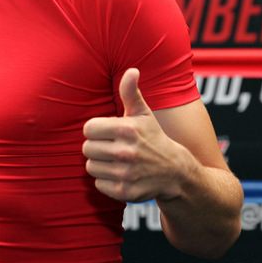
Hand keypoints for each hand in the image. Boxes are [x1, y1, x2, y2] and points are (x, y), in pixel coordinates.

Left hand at [82, 68, 187, 202]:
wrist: (174, 172)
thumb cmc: (153, 138)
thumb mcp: (143, 113)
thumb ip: (131, 92)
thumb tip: (132, 70)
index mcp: (127, 129)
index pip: (88, 129)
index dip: (96, 130)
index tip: (108, 132)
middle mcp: (126, 152)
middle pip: (87, 149)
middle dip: (97, 147)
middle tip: (112, 147)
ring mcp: (126, 174)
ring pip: (90, 166)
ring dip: (100, 164)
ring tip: (115, 160)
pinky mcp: (124, 192)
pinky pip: (98, 184)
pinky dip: (105, 180)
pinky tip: (120, 174)